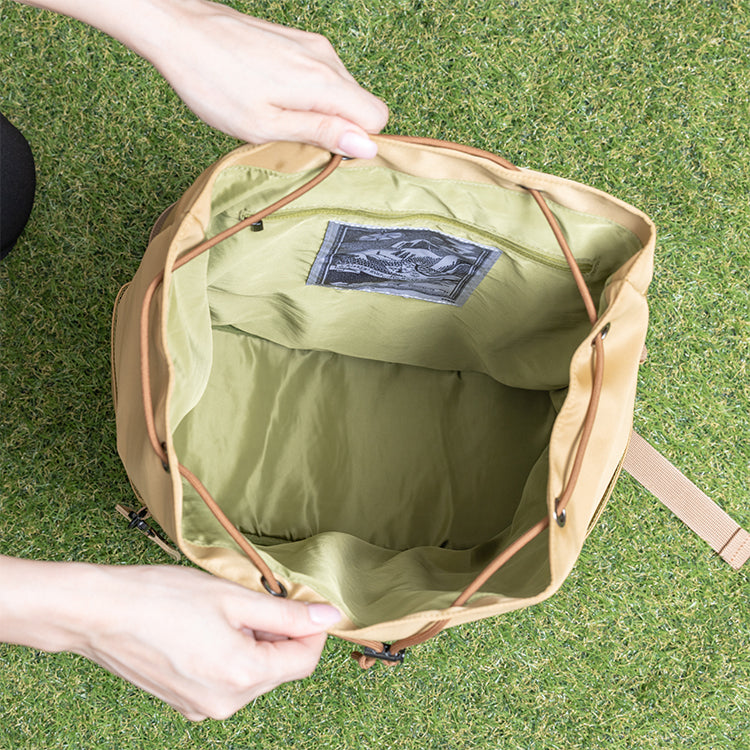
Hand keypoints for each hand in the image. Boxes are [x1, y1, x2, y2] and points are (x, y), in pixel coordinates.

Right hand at [0, 557, 341, 720]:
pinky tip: (208, 626)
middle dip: (280, 632)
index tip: (304, 599)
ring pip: (253, 674)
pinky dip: (231, 654)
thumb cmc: (162, 598)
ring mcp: (202, 708)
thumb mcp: (234, 596)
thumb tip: (329, 617)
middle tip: (258, 596)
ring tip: (228, 609)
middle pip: (279, 668)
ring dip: (255, 642)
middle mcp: (225, 704)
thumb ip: (286, 612)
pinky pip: (226, 681)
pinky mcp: (185, 702)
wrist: (98, 614)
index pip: (304, 661)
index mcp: (242, 676)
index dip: (312, 628)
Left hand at [16, 0, 388, 155]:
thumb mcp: (266, 125)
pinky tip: (273, 96)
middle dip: (338, 127)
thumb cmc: (214, 83)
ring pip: (341, 90)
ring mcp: (312, 45)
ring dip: (321, 111)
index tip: (326, 150)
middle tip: (294, 136)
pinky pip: (322, 75)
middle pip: (361, 104)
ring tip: (278, 115)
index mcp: (322, 82)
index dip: (358, 141)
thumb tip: (367, 147)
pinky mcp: (298, 40)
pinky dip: (308, 94)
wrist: (180, 32)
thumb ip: (321, 133)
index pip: (377, 117)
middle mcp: (325, 58)